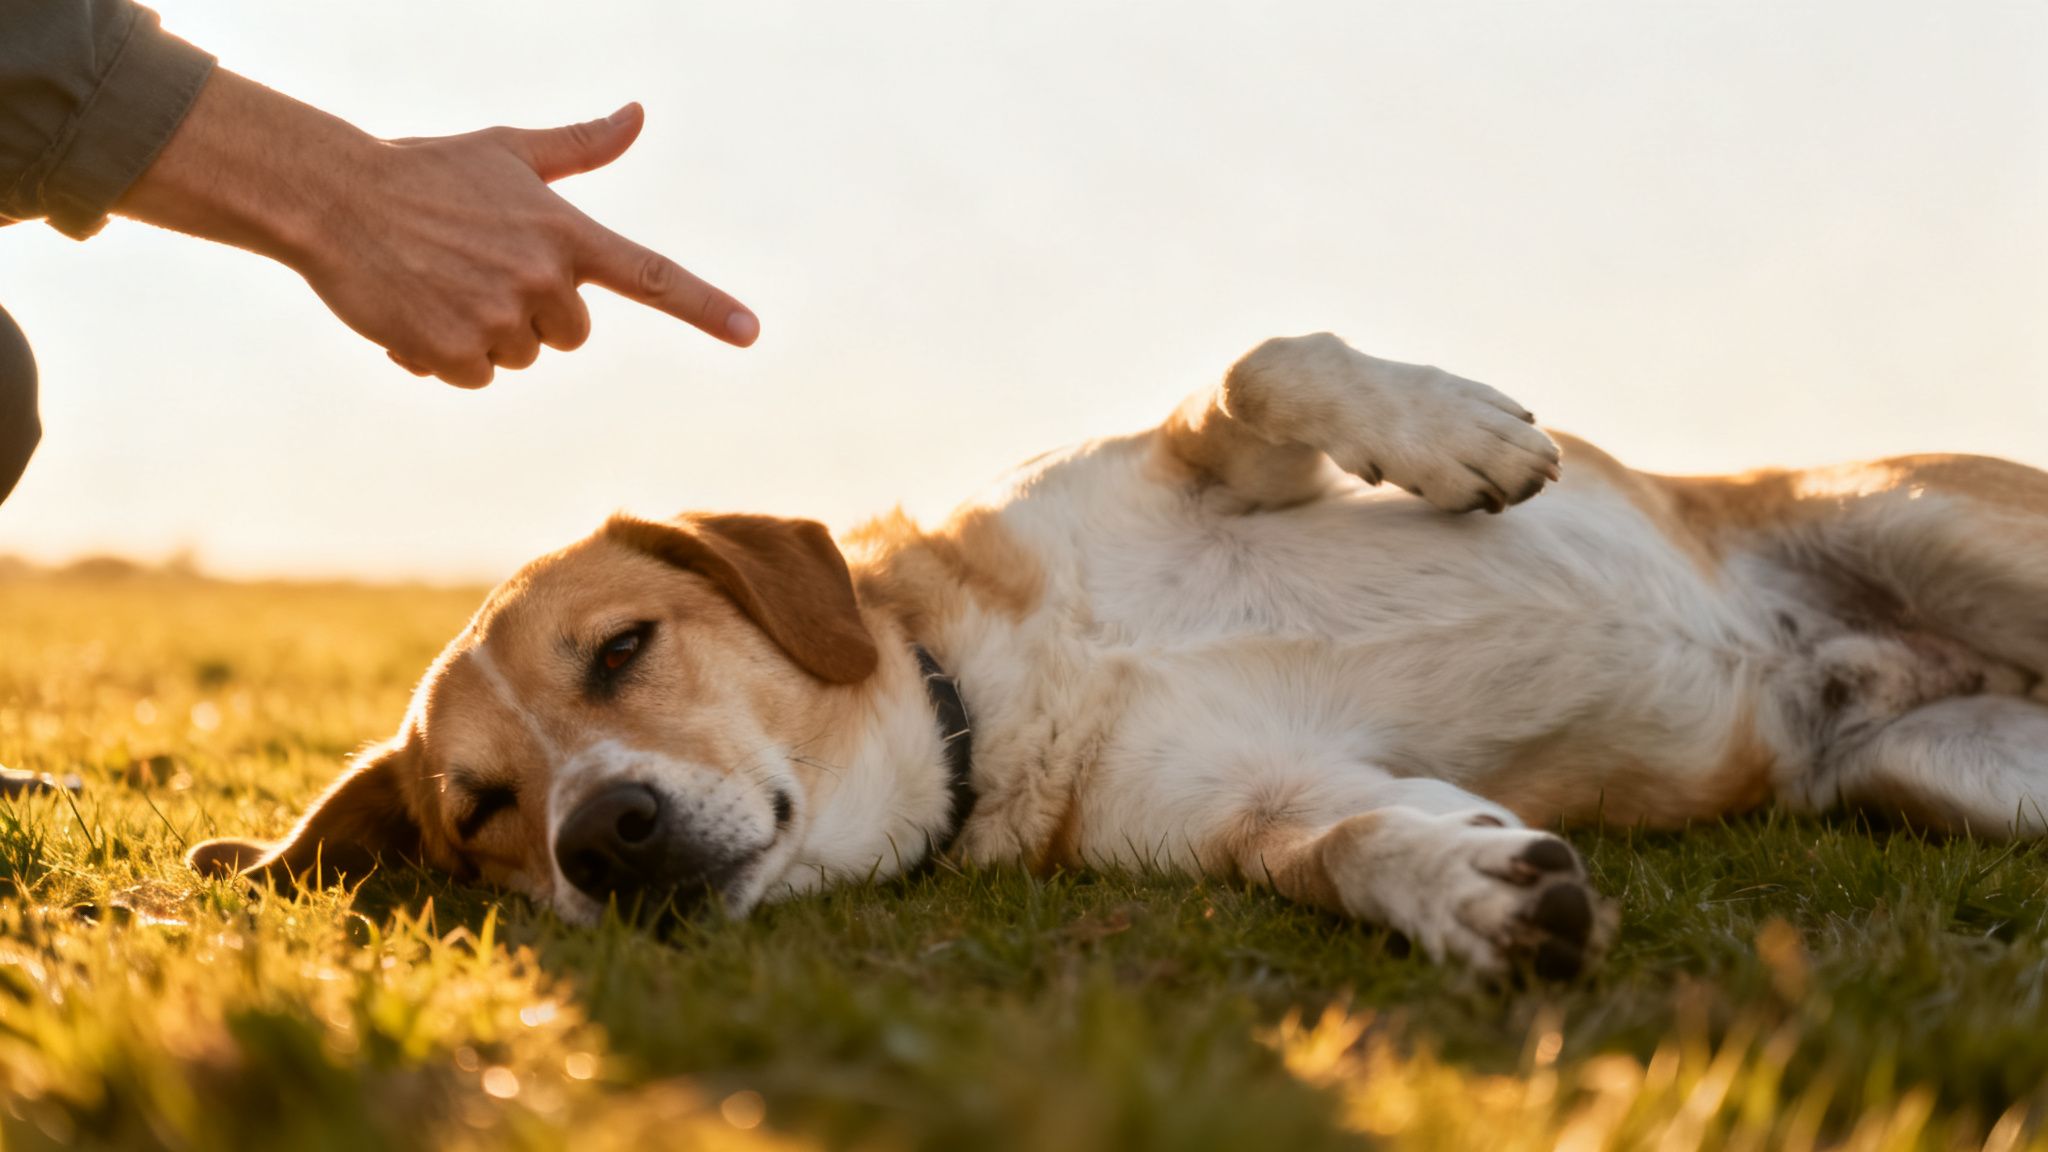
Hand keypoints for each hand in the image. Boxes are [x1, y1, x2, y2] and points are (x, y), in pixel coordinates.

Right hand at [118, 72, 757, 387]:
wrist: (334, 198)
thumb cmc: (427, 171)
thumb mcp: (508, 150)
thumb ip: (580, 146)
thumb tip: (637, 114)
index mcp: (565, 233)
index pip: (652, 276)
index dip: (705, 306)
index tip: (752, 333)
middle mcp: (541, 279)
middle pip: (572, 335)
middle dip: (535, 314)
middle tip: (480, 269)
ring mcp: (498, 318)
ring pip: (521, 358)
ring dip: (486, 334)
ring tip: (441, 283)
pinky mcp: (454, 352)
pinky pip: (475, 377)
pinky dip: (447, 356)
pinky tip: (415, 310)